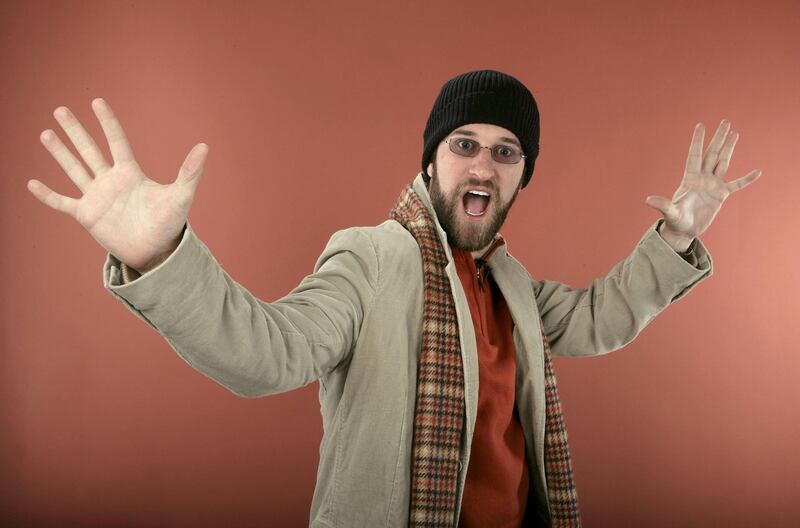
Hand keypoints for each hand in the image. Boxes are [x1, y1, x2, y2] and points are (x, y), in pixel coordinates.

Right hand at [28, 98, 207, 272]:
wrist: (156, 251)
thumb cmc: (169, 223)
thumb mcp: (180, 195)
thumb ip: (190, 172)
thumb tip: (205, 146)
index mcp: (130, 173)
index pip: (116, 141)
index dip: (107, 122)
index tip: (96, 101)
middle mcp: (111, 181)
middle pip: (90, 150)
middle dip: (76, 131)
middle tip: (60, 110)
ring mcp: (97, 197)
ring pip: (74, 170)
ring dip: (60, 153)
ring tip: (45, 133)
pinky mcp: (87, 215)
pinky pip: (63, 203)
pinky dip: (48, 195)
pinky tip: (31, 183)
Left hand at [645, 120, 761, 251]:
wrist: (684, 230)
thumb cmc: (675, 221)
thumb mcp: (670, 212)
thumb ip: (662, 204)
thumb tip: (648, 200)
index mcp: (690, 178)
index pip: (694, 155)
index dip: (697, 140)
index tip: (700, 125)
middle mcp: (702, 178)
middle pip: (711, 153)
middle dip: (718, 138)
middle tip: (725, 122)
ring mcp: (713, 185)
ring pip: (723, 162)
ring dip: (729, 148)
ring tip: (735, 133)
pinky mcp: (721, 195)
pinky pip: (737, 184)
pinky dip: (746, 179)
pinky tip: (757, 171)